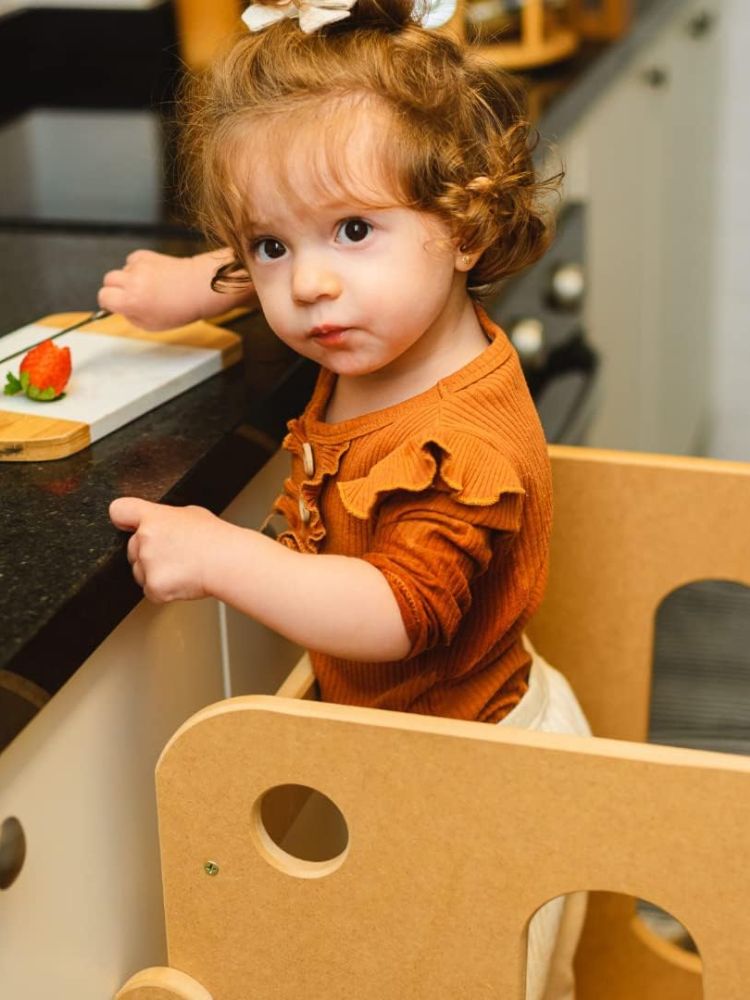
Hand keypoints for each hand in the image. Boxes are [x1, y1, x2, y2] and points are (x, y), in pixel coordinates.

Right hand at [98, 250, 213, 330]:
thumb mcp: (150, 325)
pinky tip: (150, 275)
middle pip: (108, 280)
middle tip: (130, 296)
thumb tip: (118, 307)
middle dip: (115, 289)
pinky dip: (137, 267)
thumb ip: (130, 316)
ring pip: (121, 270)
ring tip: (147, 286)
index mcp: (131, 301)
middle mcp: (132, 281)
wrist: (197, 289)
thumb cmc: (179, 310)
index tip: (114, 304)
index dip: (108, 302)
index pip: (103, 296)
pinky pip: (132, 260)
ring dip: (129, 278)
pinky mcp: (147, 255)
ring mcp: (139, 266)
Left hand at [110, 496, 224, 602]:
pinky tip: (182, 580)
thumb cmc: (215, 539)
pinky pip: (151, 591)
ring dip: (155, 573)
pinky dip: (164, 591)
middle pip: (132, 548)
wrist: (228, 561)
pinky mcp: (153, 586)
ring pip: (139, 572)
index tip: (128, 525)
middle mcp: (145, 538)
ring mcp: (147, 563)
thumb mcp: (191, 514)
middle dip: (147, 553)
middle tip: (173, 554)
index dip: (124, 519)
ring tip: (182, 567)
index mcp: (153, 517)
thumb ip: (167, 518)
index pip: (120, 510)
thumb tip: (163, 524)